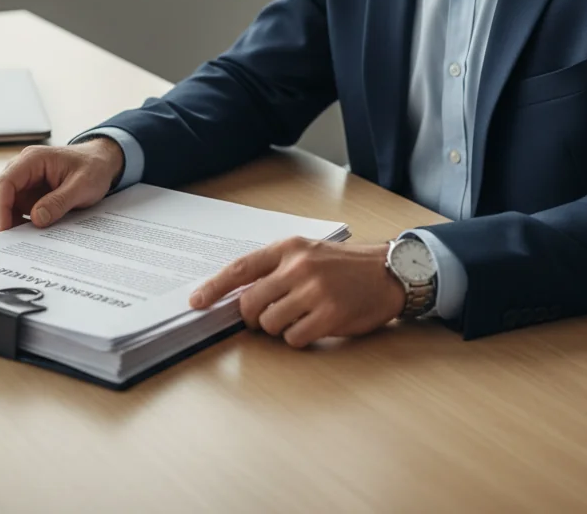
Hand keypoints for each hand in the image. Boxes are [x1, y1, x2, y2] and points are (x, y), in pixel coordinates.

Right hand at [0, 138, 122, 231]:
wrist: (101, 162)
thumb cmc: (93, 168)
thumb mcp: (84, 185)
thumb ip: (60, 201)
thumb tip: (37, 219)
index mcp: (32, 160)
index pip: (4, 184)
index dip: (0, 209)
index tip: (5, 232)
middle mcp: (21, 169)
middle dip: (0, 218)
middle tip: (15, 241)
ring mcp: (22, 183)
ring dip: (7, 222)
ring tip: (27, 238)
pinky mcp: (26, 195)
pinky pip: (12, 211)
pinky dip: (16, 224)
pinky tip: (31, 234)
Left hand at [189, 237, 405, 347]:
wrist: (389, 272)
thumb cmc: (345, 266)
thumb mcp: (309, 253)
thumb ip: (276, 269)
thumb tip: (238, 296)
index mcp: (289, 248)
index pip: (241, 268)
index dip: (214, 287)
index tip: (197, 302)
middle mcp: (298, 267)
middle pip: (251, 303)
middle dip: (253, 317)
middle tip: (267, 317)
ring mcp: (314, 291)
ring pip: (270, 324)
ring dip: (280, 328)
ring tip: (302, 316)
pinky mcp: (329, 315)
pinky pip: (293, 338)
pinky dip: (299, 338)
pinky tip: (316, 325)